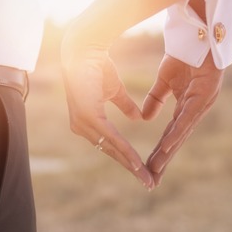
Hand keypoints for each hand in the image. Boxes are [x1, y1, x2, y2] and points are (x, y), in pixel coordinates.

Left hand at [61, 34, 153, 189]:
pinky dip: (124, 150)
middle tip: (149, 183)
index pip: (111, 144)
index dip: (128, 158)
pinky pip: (109, 137)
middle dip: (132, 168)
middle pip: (112, 151)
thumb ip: (124, 105)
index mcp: (89, 121)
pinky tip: (136, 162)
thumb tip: (137, 118)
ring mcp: (82, 123)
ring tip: (146, 177)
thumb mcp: (115, 90)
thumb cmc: (97, 66)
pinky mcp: (87, 117)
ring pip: (112, 148)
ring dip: (130, 164)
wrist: (86, 48)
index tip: (144, 170)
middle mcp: (83, 127)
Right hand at [143, 52, 223, 185]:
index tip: (147, 168)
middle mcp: (194, 110)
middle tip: (151, 180)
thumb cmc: (184, 55)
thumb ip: (155, 99)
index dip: (160, 152)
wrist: (198, 33)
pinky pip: (188, 117)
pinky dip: (177, 132)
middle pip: (176, 139)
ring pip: (182, 133)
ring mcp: (201, 104)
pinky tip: (168, 147)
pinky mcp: (204, 95)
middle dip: (163, 160)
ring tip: (156, 169)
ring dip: (168, 152)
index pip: (170, 134)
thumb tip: (145, 118)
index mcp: (185, 107)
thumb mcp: (163, 81)